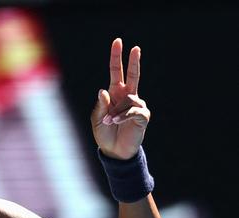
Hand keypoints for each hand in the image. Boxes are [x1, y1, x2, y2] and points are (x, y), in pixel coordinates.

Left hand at [91, 38, 150, 159]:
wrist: (114, 151)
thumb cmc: (104, 133)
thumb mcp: (97, 119)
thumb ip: (101, 105)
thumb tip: (103, 89)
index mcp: (115, 94)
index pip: (117, 72)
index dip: (117, 58)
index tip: (118, 42)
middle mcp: (128, 96)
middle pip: (133, 75)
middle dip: (133, 61)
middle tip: (135, 47)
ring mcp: (137, 105)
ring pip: (128, 100)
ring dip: (115, 111)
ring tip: (108, 121)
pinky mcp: (143, 116)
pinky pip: (133, 111)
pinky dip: (122, 116)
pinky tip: (115, 122)